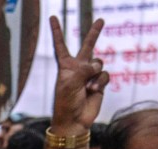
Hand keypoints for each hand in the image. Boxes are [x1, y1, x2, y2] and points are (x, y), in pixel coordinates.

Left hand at [49, 17, 107, 132]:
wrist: (74, 121)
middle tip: (101, 20)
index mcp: (65, 66)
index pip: (60, 45)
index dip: (57, 31)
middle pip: (87, 46)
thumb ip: (83, 69)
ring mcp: (90, 75)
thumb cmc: (66, 103)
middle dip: (94, 33)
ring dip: (94, 73)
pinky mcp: (99, 83)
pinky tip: (93, 90)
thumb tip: (96, 64)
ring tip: (88, 87)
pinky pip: (104, 74)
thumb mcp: (70, 83)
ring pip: (98, 62)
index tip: (52, 17)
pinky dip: (100, 82)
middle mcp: (78, 68)